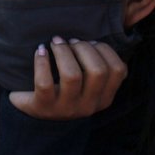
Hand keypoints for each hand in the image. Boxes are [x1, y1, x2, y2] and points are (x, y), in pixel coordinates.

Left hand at [9, 36, 127, 119]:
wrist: (36, 112)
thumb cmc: (64, 89)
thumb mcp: (87, 84)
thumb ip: (98, 67)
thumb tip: (96, 42)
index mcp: (104, 99)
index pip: (118, 70)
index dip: (104, 49)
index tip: (90, 42)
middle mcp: (88, 107)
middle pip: (98, 71)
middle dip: (84, 48)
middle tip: (71, 42)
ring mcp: (66, 109)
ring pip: (72, 75)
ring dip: (63, 51)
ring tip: (56, 43)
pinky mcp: (43, 107)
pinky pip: (44, 82)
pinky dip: (42, 61)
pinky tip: (41, 50)